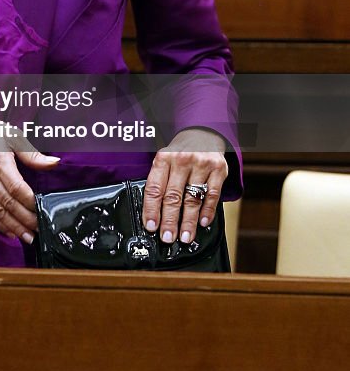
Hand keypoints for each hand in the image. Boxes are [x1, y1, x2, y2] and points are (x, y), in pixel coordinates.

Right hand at [0, 113, 59, 243]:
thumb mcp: (12, 136)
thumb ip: (32, 154)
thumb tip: (54, 163)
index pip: (16, 188)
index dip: (29, 202)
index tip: (41, 211)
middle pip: (7, 203)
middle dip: (24, 220)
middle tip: (38, 230)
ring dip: (13, 227)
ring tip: (27, 238)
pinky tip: (10, 231)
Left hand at [142, 128, 227, 244]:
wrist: (202, 133)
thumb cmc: (180, 153)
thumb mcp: (165, 160)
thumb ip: (160, 182)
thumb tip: (153, 214)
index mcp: (163, 158)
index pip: (154, 188)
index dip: (151, 209)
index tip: (151, 226)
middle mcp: (181, 160)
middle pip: (173, 196)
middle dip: (169, 221)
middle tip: (167, 237)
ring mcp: (201, 164)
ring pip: (193, 198)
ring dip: (188, 221)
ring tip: (185, 236)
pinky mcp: (218, 169)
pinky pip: (212, 194)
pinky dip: (208, 211)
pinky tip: (203, 222)